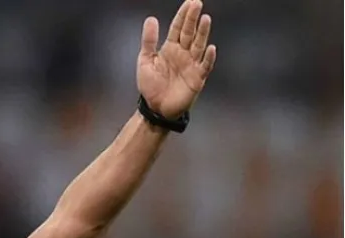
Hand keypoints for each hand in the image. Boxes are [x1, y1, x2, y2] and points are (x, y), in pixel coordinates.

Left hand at [137, 0, 216, 118]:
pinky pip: (205, 66)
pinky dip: (208, 58)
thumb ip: (149, 41)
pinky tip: (211, 48)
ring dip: (202, 33)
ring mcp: (191, 65)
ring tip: (205, 19)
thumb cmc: (150, 86)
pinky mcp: (197, 78)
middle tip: (197, 3)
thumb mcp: (145, 61)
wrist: (155, 108)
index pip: (178, 28)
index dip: (183, 15)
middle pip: (189, 33)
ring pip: (199, 45)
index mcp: (170, 48)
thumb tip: (151, 19)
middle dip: (193, 19)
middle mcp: (183, 54)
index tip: (189, 2)